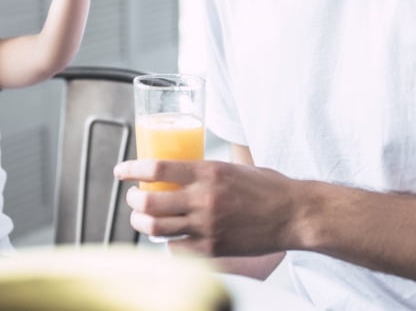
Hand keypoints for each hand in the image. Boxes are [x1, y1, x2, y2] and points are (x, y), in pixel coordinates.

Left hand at [114, 158, 296, 257]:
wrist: (294, 214)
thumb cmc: (268, 187)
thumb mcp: (234, 167)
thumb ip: (206, 170)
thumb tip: (181, 169)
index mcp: (208, 171)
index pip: (157, 167)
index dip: (131, 169)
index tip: (120, 171)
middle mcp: (204, 198)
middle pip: (149, 201)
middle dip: (133, 199)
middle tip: (133, 197)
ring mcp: (207, 226)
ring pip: (155, 227)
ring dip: (142, 221)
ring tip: (141, 217)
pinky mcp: (213, 248)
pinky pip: (175, 248)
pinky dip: (167, 242)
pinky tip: (170, 236)